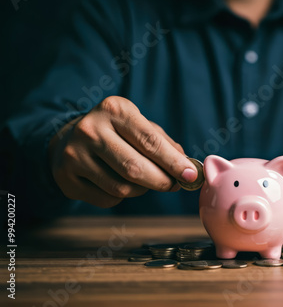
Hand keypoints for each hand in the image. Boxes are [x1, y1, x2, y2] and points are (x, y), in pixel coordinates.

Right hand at [48, 96, 197, 207]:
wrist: (69, 137)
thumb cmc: (117, 132)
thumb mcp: (140, 125)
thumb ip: (166, 144)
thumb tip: (188, 169)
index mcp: (114, 109)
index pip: (150, 141)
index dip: (174, 162)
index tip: (192, 175)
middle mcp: (90, 129)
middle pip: (135, 168)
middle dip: (162, 181)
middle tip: (175, 185)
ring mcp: (74, 154)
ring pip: (122, 188)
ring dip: (143, 190)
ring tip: (146, 181)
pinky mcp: (66, 178)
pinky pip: (107, 199)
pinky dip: (122, 197)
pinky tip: (120, 183)